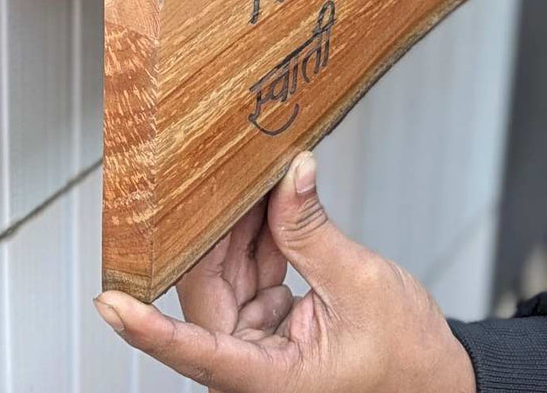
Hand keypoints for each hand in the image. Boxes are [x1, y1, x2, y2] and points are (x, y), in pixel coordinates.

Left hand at [93, 152, 475, 392]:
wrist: (436, 376)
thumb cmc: (407, 358)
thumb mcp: (361, 285)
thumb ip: (314, 231)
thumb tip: (291, 174)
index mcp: (271, 381)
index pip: (195, 352)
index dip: (149, 328)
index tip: (110, 302)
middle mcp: (255, 368)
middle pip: (208, 297)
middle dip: (213, 235)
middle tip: (212, 176)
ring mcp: (261, 346)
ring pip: (226, 279)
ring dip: (240, 229)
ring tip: (249, 179)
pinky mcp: (271, 325)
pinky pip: (250, 274)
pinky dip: (261, 238)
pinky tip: (266, 202)